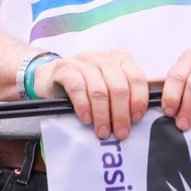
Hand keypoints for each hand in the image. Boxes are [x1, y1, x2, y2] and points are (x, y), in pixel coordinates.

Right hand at [33, 50, 149, 140]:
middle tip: (120, 132)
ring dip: (102, 115)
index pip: (136, 78)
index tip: (136, 118)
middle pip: (119, 87)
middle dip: (121, 114)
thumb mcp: (109, 81)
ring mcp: (84, 61)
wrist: (52, 74)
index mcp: (120, 58)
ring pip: (99, 90)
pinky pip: (78, 88)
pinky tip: (86, 119)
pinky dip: (84, 106)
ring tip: (103, 131)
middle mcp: (104, 58)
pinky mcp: (65, 69)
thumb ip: (124, 92)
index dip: (138, 100)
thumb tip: (137, 116)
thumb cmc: (86, 82)